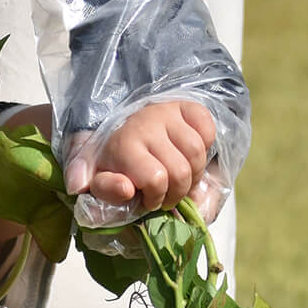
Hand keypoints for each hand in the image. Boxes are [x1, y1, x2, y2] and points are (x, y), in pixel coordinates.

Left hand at [74, 100, 217, 213]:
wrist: (120, 130)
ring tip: (180, 180)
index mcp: (123, 145)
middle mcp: (145, 124)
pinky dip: (206, 147)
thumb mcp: (100, 179)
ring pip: (197, 153)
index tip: (149, 201)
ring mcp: (167, 113)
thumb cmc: (115, 162)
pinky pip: (207, 130)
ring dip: (194, 175)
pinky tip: (189, 156)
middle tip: (167, 195)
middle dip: (176, 193)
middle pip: (180, 172)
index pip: (155, 180)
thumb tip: (126, 189)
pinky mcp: (185, 106)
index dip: (156, 198)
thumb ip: (107, 189)